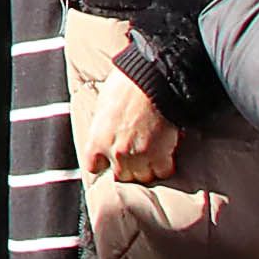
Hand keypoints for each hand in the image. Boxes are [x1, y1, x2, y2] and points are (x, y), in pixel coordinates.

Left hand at [78, 68, 181, 182]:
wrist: (151, 81)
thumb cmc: (125, 86)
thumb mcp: (102, 107)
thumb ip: (102, 128)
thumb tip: (105, 134)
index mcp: (96, 140)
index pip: (93, 167)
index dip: (103, 163)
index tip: (109, 160)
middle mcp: (115, 153)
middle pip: (121, 175)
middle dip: (128, 167)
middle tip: (135, 156)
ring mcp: (138, 156)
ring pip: (143, 176)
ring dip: (147, 168)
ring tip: (151, 156)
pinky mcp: (160, 155)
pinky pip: (163, 171)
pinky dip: (165, 165)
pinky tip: (166, 154)